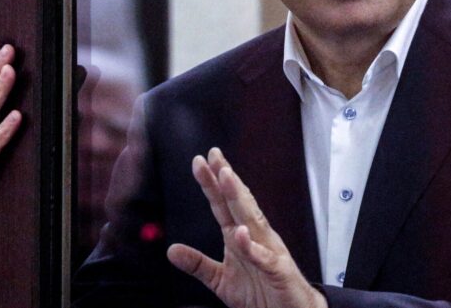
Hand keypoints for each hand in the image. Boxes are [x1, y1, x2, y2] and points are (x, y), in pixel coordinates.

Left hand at [167, 148, 327, 307]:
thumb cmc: (262, 293)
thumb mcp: (221, 279)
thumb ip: (198, 264)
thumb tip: (171, 250)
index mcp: (240, 237)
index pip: (224, 205)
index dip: (212, 184)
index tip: (201, 161)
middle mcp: (255, 238)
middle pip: (239, 204)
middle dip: (227, 180)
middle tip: (215, 157)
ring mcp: (269, 252)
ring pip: (252, 221)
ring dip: (239, 199)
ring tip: (227, 177)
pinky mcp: (279, 271)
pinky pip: (264, 258)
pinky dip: (252, 246)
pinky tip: (241, 233)